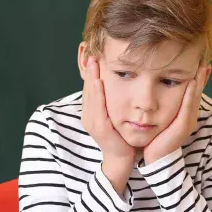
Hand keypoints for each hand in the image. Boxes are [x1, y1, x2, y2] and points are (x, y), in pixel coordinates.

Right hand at [81, 56, 135, 184]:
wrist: (123, 158)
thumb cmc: (122, 137)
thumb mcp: (115, 115)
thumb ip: (113, 101)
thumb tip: (114, 84)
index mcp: (91, 112)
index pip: (89, 88)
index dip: (90, 72)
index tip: (94, 56)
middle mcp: (88, 116)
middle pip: (88, 88)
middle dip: (89, 71)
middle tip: (91, 53)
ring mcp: (92, 122)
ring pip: (91, 95)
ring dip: (92, 77)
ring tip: (93, 62)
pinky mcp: (99, 127)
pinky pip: (98, 106)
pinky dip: (98, 93)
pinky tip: (99, 81)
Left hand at [143, 65, 208, 165]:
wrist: (153, 158)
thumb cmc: (155, 138)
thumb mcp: (161, 118)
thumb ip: (163, 106)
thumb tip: (159, 92)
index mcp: (185, 115)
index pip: (193, 93)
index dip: (198, 80)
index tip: (201, 65)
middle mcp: (189, 117)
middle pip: (197, 93)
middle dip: (201, 78)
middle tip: (204, 61)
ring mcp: (188, 122)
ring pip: (195, 98)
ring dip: (199, 82)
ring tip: (201, 67)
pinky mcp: (183, 126)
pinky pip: (188, 107)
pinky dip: (191, 93)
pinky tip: (191, 81)